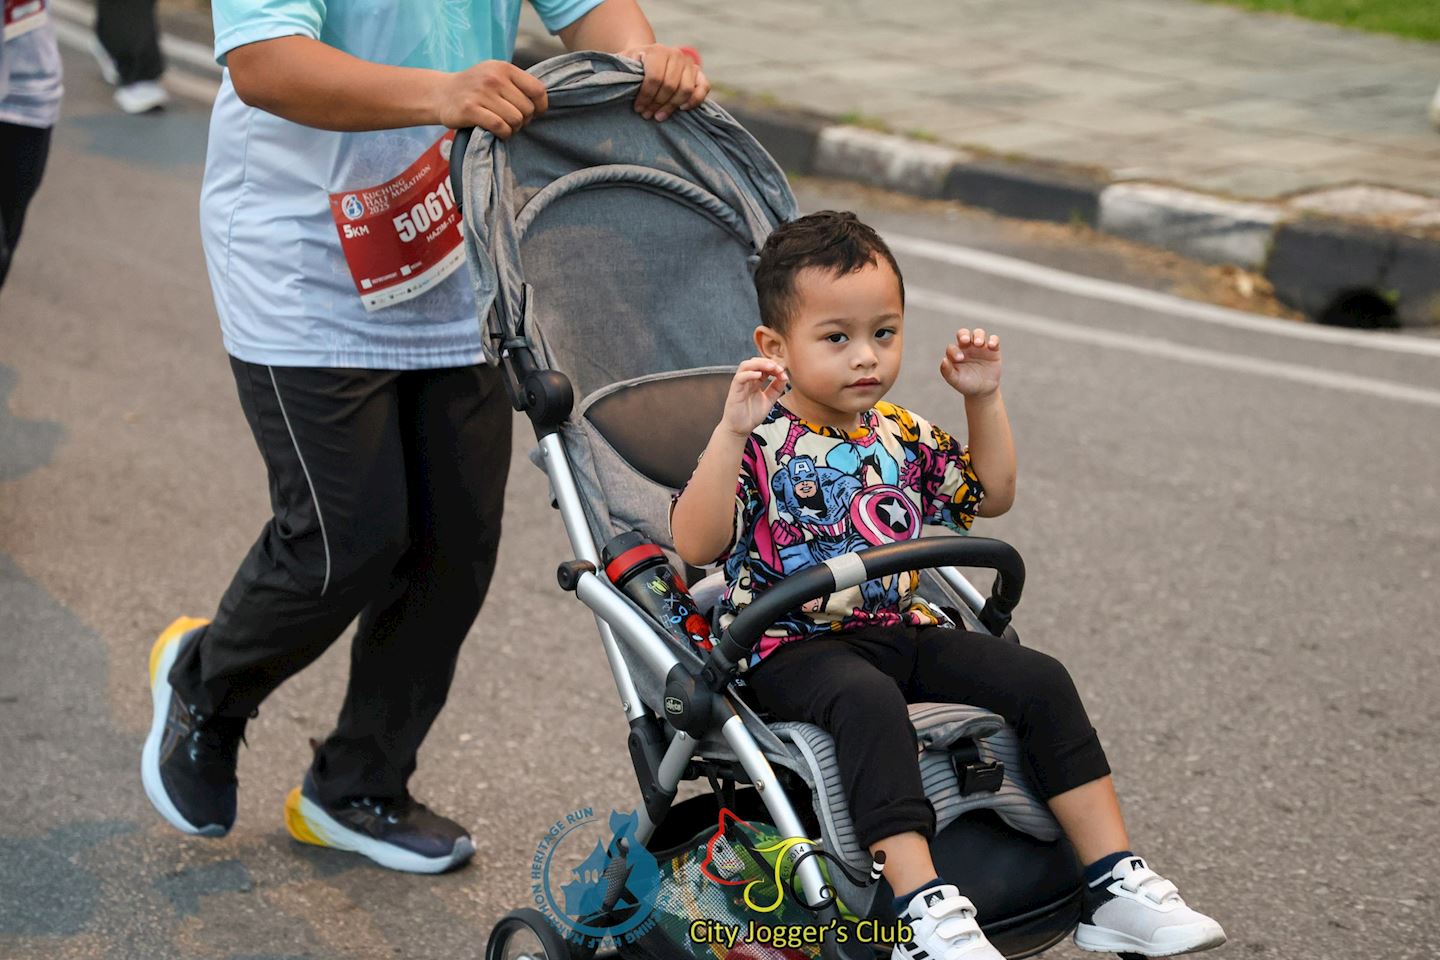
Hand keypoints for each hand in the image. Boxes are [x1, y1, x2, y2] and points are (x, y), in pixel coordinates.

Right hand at [433, 61, 547, 137]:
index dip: (540, 107)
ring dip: (513, 128)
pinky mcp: (470, 109)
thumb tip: (541, 104)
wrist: (441, 94)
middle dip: (524, 120)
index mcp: (504, 68)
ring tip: (505, 126)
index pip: (537, 90)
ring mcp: (481, 93)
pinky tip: (498, 132)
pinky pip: (500, 127)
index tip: (534, 113)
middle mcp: (494, 78)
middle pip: (527, 109)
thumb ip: (517, 84)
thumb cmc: (475, 88)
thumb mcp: (495, 75)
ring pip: (515, 119)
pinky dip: (504, 134)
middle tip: (513, 122)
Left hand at [620, 44, 708, 120]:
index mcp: (656, 51)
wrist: (649, 56)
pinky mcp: (699, 73)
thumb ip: (617, 68)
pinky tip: (682, 109)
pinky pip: (703, 88)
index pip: (655, 78)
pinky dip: (695, 100)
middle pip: (670, 86)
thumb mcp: (623, 62)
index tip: (638, 109)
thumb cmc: (634, 64)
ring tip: (659, 116)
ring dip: (672, 107)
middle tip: (647, 115)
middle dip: (657, 104)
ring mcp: (689, 63)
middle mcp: (675, 54)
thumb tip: (608, 77)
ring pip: (685, 90)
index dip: (646, 97)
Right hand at [721, 358, 787, 437]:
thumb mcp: (769, 400)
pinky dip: (749, 374)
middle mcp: (747, 381)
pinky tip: (759, 375)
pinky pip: (740, 377)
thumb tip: (785, 377)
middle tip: (779, 368)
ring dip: (759, 363)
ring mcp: (740, 385)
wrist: (740, 429)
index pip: (763, 367)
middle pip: (754, 362)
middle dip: (768, 362)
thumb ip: (776, 389)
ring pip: (746, 365)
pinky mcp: (734, 391)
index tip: (784, 373)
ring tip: (771, 367)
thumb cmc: (751, 416)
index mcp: (755, 382)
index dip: (774, 366)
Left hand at [940, 327, 1001, 397]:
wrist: (983, 390)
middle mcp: (966, 347)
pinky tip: (991, 345)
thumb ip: (947, 371)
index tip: (959, 358)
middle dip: (964, 335)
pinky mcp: (993, 349)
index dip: (954, 351)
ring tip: (979, 343)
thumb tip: (944, 360)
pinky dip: (993, 340)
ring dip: (978, 335)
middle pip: (963, 333)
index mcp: (955, 353)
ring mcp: (979, 347)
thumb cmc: (966, 384)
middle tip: (965, 340)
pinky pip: (994, 339)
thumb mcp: (955, 380)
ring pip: (978, 333)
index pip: (952, 347)